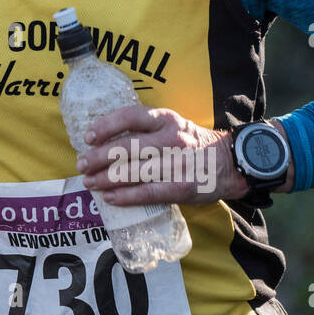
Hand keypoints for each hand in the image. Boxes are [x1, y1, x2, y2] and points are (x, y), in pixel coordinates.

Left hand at [75, 105, 249, 205]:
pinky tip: (110, 197)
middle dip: (98, 158)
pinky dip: (125, 196)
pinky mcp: (181, 187)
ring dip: (106, 179)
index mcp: (166, 119)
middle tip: (82, 165)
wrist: (231, 162)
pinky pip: (148, 193)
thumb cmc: (193, 144)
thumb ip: (146, 129)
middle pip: (126, 147)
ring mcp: (176, 164)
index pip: (130, 117)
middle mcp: (170, 139)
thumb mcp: (173, 125)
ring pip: (133, 172)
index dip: (106, 126)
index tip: (88, 136)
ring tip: (90, 182)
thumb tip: (106, 140)